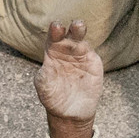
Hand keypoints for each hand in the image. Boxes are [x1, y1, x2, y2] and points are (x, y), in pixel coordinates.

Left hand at [33, 21, 102, 137]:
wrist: (70, 113)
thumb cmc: (52, 97)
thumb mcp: (44, 86)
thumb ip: (45, 74)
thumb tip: (48, 65)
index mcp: (52, 53)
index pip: (53, 39)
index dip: (55, 32)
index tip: (56, 26)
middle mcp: (67, 51)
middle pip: (69, 36)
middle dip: (71, 29)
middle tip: (73, 24)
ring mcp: (81, 56)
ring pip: (81, 42)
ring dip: (80, 33)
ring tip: (79, 26)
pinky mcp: (93, 64)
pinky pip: (92, 55)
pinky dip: (90, 53)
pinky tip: (88, 53)